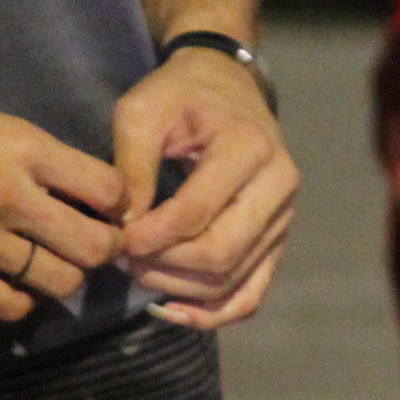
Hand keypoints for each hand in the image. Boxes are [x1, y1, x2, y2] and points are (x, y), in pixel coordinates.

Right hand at [0, 80, 128, 325]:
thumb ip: (31, 155)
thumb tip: (77, 188)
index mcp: (21, 146)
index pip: (107, 189)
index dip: (118, 202)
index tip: (110, 205)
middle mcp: (6, 197)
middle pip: (93, 246)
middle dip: (105, 248)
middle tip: (94, 242)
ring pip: (58, 281)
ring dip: (65, 274)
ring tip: (54, 262)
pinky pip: (9, 305)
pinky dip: (23, 299)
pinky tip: (15, 281)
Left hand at [113, 47, 298, 331]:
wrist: (227, 86)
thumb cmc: (180, 95)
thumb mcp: (144, 111)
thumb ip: (131, 167)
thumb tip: (123, 228)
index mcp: (250, 147)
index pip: (197, 212)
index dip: (151, 236)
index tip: (114, 239)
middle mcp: (279, 185)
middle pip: (220, 253)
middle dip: (162, 265)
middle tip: (122, 257)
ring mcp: (284, 217)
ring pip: (231, 279)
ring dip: (177, 287)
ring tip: (136, 269)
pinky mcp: (277, 240)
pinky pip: (250, 295)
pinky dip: (212, 313)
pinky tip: (171, 308)